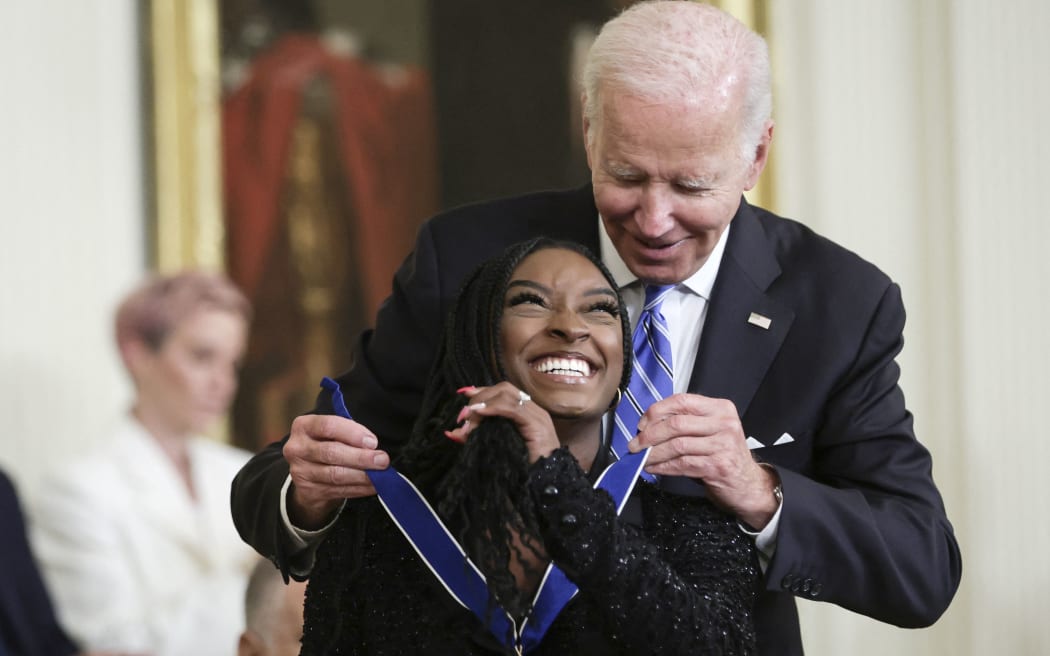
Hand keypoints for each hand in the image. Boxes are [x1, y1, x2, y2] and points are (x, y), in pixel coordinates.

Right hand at [282, 413, 389, 528]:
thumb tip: (372, 446)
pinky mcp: (309, 492)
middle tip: (382, 460)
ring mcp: (300, 472)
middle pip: (332, 452)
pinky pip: (339, 490)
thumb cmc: (326, 445)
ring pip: (336, 475)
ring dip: (363, 476)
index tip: (372, 442)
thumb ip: (349, 434)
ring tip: (380, 475)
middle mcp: (297, 448)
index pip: (328, 426)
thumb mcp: (332, 433)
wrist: (308, 474)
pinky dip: (360, 489)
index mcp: (303, 426)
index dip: (352, 433)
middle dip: (361, 457)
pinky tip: (373, 486)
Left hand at [445, 383, 559, 462]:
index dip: (482, 391)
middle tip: (463, 416)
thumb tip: (451, 432)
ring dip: (482, 404)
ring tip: (468, 418)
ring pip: (506, 395)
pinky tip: (480, 414)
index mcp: (526, 414)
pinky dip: (493, 408)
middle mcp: (533, 410)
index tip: (463, 395)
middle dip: (479, 398)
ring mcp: (537, 416)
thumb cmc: (523, 470)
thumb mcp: (495, 449)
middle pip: (503, 388)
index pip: (503, 391)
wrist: (546, 485)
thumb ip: (476, 438)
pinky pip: (513, 409)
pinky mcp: (537, 425)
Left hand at [627, 393, 779, 528]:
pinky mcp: (718, 466)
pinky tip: (653, 468)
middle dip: (650, 435)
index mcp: (721, 408)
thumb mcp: (711, 430)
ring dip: (653, 453)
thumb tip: (648, 425)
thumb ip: (687, 422)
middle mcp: (724, 423)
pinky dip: (662, 467)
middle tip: (635, 444)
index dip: (657, 412)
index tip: (642, 424)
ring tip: (641, 458)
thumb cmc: (724, 455)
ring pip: (676, 445)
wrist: (749, 484)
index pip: (682, 401)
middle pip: (676, 423)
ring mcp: (723, 445)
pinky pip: (681, 464)